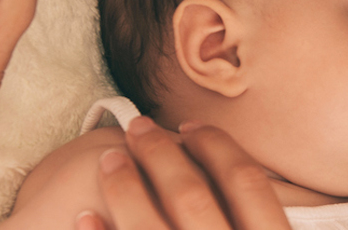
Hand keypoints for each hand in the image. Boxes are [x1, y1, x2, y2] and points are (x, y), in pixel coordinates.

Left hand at [76, 117, 290, 229]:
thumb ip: (262, 216)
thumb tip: (252, 174)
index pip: (248, 183)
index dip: (219, 147)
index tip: (191, 126)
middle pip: (193, 197)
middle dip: (161, 154)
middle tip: (139, 126)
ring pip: (149, 227)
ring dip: (125, 188)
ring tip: (110, 161)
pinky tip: (85, 218)